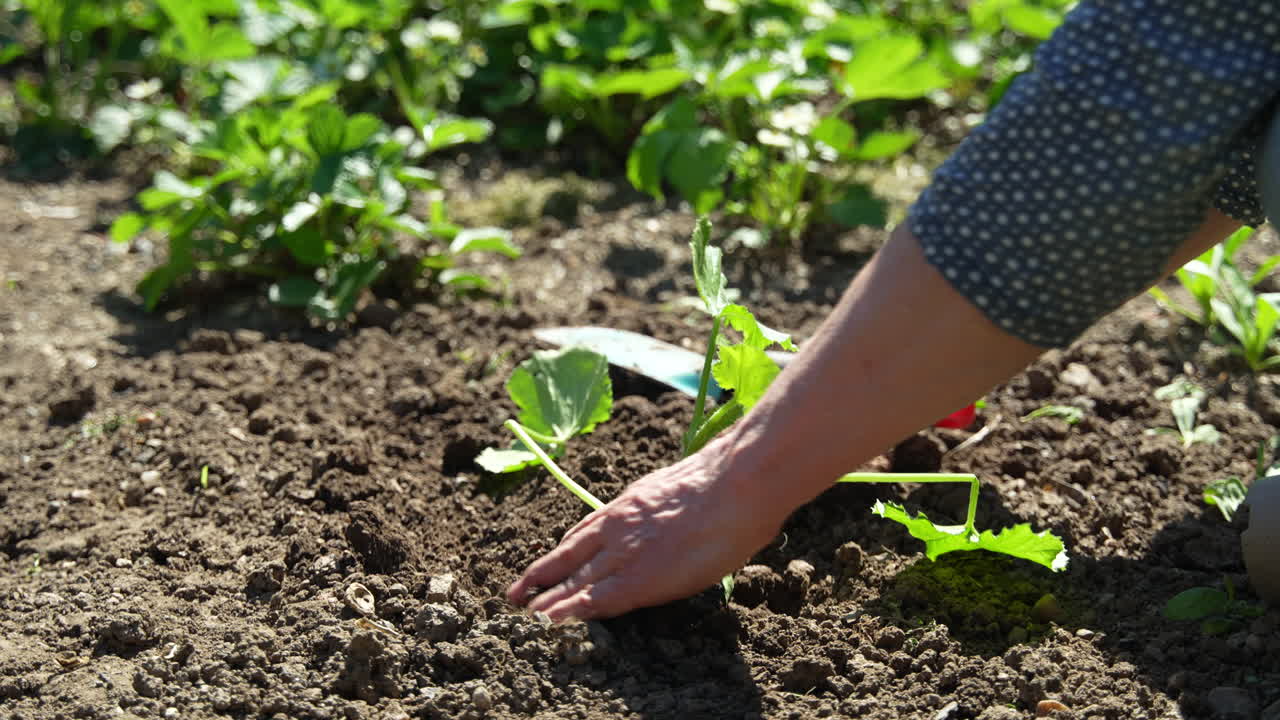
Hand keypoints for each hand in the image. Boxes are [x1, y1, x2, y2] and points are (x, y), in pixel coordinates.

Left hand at [506, 438, 785, 620]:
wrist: (734, 485)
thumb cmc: (722, 483)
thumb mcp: (676, 486)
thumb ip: (660, 505)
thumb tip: (668, 517)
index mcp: (628, 505)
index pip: (584, 533)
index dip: (563, 553)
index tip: (547, 565)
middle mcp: (617, 528)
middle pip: (570, 557)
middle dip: (542, 576)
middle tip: (517, 593)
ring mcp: (625, 552)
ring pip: (576, 581)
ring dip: (549, 600)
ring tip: (526, 614)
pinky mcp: (639, 579)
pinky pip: (596, 600)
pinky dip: (571, 612)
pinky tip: (551, 621)